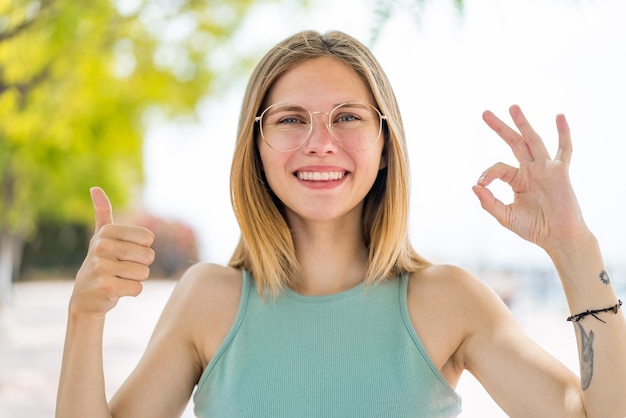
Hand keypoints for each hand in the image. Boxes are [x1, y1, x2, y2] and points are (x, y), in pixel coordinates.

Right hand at [70, 187, 154, 316]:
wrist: (85, 297)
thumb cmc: (101, 263)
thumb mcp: (101, 237)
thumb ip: (102, 213)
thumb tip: (95, 188)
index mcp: (107, 232)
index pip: (148, 238)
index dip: (142, 249)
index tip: (124, 253)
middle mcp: (102, 246)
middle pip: (148, 255)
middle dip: (140, 265)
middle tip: (122, 269)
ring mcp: (102, 267)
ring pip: (144, 273)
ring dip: (135, 279)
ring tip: (118, 278)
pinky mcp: (106, 287)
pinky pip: (138, 288)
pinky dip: (131, 292)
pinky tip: (116, 290)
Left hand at [472, 105, 589, 252]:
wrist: (559, 238)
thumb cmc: (534, 228)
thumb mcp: (505, 216)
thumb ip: (489, 202)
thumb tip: (474, 186)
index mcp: (517, 180)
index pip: (497, 168)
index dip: (487, 173)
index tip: (481, 183)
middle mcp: (531, 170)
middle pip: (514, 143)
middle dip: (500, 128)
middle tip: (484, 113)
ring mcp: (545, 169)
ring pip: (533, 141)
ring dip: (523, 123)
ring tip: (512, 107)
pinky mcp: (560, 172)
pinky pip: (564, 150)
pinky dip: (563, 133)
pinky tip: (559, 116)